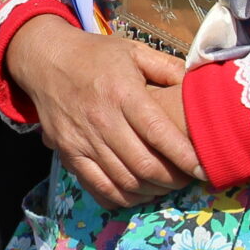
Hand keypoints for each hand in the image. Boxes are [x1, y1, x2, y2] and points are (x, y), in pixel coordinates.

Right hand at [6, 14, 201, 208]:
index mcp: (122, 93)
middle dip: (171, 180)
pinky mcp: (68, 154)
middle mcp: (101, 120)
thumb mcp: (133, 51)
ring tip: (166, 186)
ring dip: (150, 191)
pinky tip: (137, 193)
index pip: (157, 132)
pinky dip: (121, 198)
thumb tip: (199, 84)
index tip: (204, 169)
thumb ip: (168, 68)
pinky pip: (97, 187)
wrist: (45, 60)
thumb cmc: (95, 56)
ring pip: (122, 181)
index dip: (184, 155)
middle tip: (186, 179)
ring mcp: (82, 140)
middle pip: (142, 165)